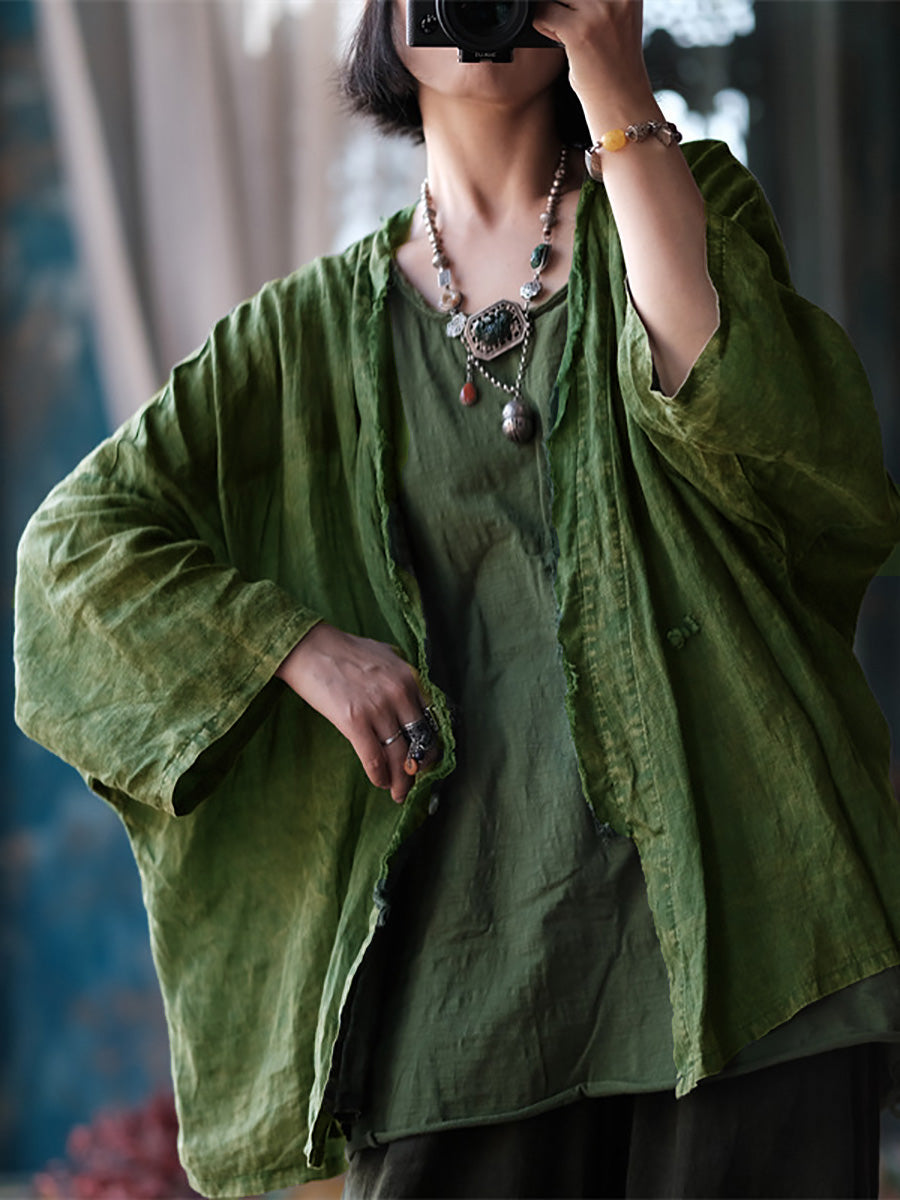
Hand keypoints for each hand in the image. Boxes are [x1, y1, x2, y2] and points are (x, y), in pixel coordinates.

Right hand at [275, 622, 435, 802]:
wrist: (308, 647)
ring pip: (399, 756)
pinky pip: (374, 758)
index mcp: (410, 678)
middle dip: (419, 769)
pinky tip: (379, 782)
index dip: (432, 746)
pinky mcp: (354, 721)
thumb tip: (413, 700)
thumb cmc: (344, 651)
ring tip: (398, 793)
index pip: (432, 721)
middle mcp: (399, 693)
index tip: (427, 761)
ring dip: (400, 781)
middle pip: (420, 743)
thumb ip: (403, 677)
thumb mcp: (385, 656)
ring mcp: (378, 708)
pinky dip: (379, 776)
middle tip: (414, 783)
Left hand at [532, 1, 656, 129]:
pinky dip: (543, 25)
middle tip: (567, 19)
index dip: (573, 1)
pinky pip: (544, 13)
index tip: (575, 11)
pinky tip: (556, 38)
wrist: (621, 100)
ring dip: (551, 8)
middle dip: (563, 2)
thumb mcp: (618, 15)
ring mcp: (598, 11)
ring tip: (563, 28)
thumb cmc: (616, 61)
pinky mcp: (579, 31)